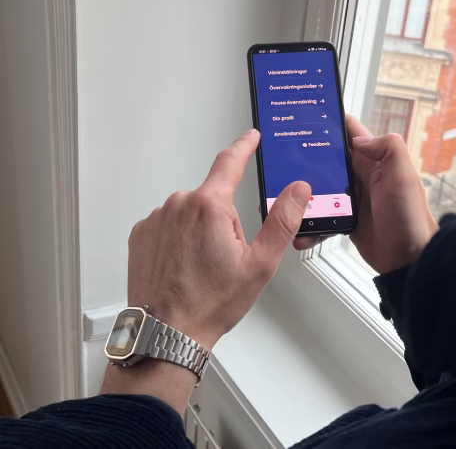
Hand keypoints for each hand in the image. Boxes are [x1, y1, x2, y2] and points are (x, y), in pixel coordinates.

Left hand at [127, 129, 310, 349]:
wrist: (168, 332)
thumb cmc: (211, 303)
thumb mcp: (260, 263)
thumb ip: (283, 220)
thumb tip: (298, 190)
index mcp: (209, 206)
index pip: (230, 162)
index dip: (244, 146)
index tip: (250, 137)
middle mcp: (178, 205)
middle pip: (213, 199)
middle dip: (224, 221)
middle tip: (225, 259)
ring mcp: (156, 219)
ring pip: (191, 214)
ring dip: (200, 232)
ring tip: (201, 269)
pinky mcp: (142, 234)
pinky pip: (169, 226)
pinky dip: (179, 241)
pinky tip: (183, 268)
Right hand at [294, 116, 437, 273]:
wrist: (410, 261)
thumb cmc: (411, 219)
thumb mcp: (404, 177)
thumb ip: (388, 148)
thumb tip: (359, 140)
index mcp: (375, 161)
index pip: (351, 133)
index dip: (331, 121)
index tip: (306, 116)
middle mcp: (362, 176)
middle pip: (327, 160)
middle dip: (305, 158)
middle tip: (280, 160)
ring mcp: (352, 199)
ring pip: (320, 188)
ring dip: (303, 194)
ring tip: (283, 200)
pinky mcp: (346, 220)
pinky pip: (322, 217)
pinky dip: (310, 224)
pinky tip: (300, 232)